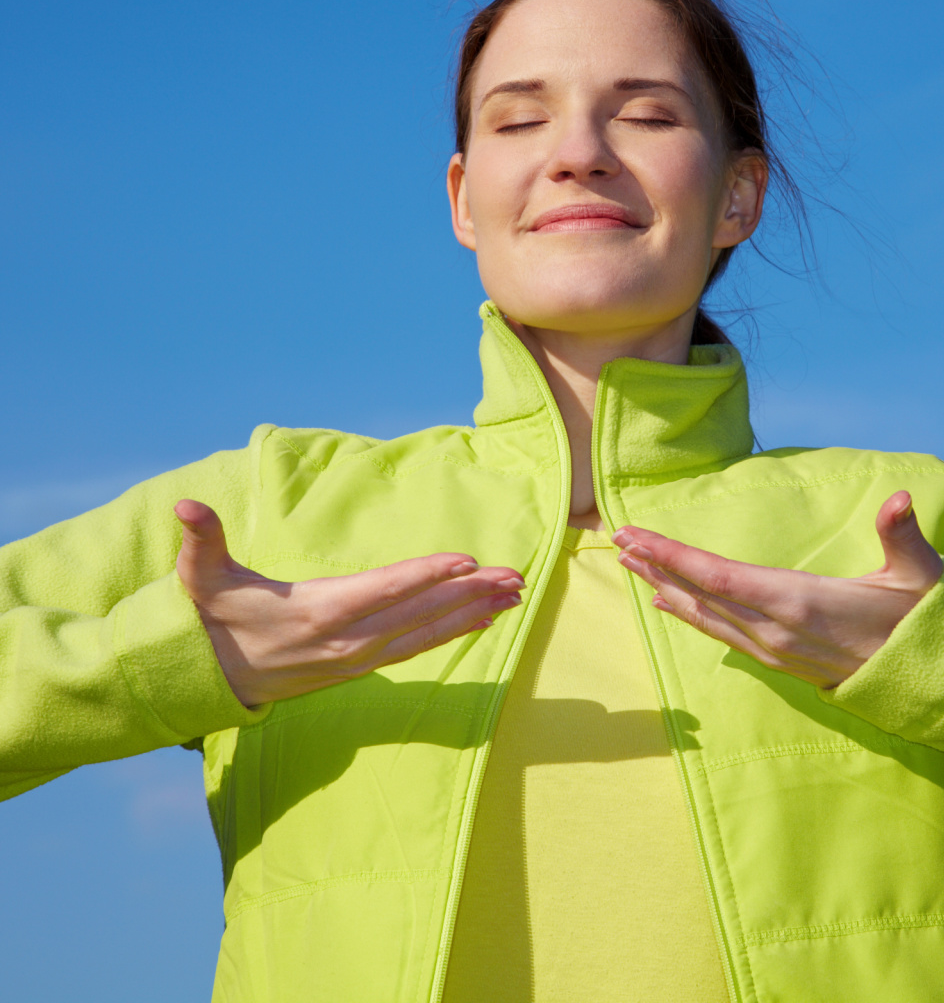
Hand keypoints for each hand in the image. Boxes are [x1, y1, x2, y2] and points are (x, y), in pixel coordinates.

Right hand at [174, 500, 525, 706]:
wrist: (210, 680)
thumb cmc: (215, 618)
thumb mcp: (201, 577)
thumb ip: (202, 539)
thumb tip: (184, 506)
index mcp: (318, 611)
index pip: (384, 589)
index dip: (427, 574)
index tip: (468, 561)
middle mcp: (348, 639)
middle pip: (419, 612)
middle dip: (471, 593)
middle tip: (517, 576)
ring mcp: (359, 657)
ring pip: (427, 633)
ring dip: (473, 613)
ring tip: (515, 596)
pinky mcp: (364, 666)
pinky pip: (419, 648)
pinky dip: (453, 632)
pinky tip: (484, 620)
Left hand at [612, 491, 943, 688]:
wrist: (933, 684)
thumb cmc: (923, 621)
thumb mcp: (920, 574)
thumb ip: (902, 534)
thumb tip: (900, 497)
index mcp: (800, 600)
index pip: (719, 575)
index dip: (673, 555)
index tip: (636, 535)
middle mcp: (777, 629)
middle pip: (701, 594)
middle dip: (656, 565)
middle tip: (617, 539)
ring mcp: (775, 649)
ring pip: (706, 616)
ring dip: (665, 587)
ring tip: (631, 564)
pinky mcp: (778, 660)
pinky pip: (721, 634)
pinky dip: (690, 613)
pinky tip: (669, 601)